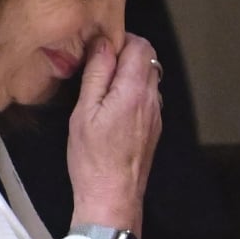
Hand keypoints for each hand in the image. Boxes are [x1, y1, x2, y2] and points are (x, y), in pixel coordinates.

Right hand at [66, 32, 161, 234]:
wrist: (112, 198)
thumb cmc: (94, 161)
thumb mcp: (84, 112)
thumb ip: (97, 74)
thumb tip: (103, 44)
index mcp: (133, 91)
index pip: (140, 45)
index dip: (120, 40)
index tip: (100, 49)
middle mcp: (151, 100)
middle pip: (148, 58)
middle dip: (125, 54)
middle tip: (99, 66)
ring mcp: (155, 115)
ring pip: (148, 77)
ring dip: (128, 74)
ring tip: (102, 89)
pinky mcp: (153, 128)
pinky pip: (147, 98)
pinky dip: (132, 92)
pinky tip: (111, 108)